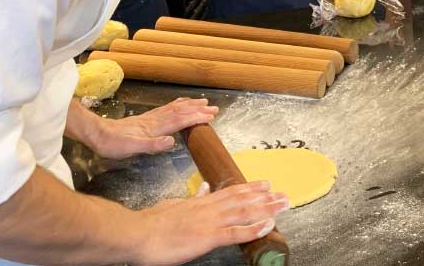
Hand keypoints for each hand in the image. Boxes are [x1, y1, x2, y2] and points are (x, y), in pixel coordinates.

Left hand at [86, 98, 217, 160]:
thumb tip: (171, 141)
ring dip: (189, 106)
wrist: (96, 134)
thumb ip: (152, 145)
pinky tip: (178, 106)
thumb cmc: (113, 144)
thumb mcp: (131, 148)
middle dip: (197, 109)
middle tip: (213, 107)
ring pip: (174, 109)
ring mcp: (149, 119)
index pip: (179, 121)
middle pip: (179, 112)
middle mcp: (154, 120)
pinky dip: (176, 106)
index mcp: (154, 128)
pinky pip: (165, 110)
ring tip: (201, 102)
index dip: (196, 118)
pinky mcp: (144, 120)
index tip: (210, 115)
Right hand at [131, 181, 288, 265]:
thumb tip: (202, 188)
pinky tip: (268, 224)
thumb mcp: (173, 205)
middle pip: (242, 200)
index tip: (265, 185)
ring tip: (284, 204)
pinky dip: (253, 228)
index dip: (249, 188)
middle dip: (265, 197)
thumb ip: (190, 199)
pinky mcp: (208, 237)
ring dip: (266, 208)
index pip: (230, 192)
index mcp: (200, 203)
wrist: (138, 233)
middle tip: (284, 194)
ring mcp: (210, 222)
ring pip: (244, 212)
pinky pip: (236, 233)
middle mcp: (209, 208)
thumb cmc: (152, 223)